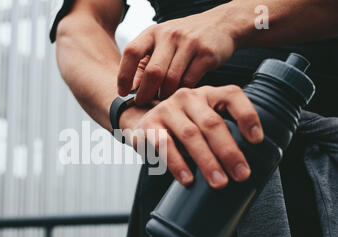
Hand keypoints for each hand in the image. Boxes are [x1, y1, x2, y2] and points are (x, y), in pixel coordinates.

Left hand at [117, 8, 237, 105]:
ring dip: (164, 95)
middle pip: (152, 72)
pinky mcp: (206, 54)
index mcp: (153, 32)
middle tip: (142, 103)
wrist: (221, 24)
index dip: (124, 75)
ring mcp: (189, 43)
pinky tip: (179, 95)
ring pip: (171, 79)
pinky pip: (189, 81)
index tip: (123, 93)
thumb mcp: (162, 42)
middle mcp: (169, 35)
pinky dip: (181, 92)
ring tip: (162, 100)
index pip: (131, 52)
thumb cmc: (184, 39)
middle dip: (145, 93)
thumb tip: (130, 89)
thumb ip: (146, 62)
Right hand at [119, 85, 263, 188]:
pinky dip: (177, 164)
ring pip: (190, 135)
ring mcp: (166, 110)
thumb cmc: (181, 127)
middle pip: (212, 122)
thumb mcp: (201, 120)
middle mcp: (187, 97)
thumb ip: (220, 132)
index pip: (232, 96)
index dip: (247, 116)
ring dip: (207, 161)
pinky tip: (188, 179)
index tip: (257, 141)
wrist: (140, 122)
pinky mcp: (149, 126)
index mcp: (207, 94)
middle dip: (229, 151)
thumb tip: (243, 165)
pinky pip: (164, 146)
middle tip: (241, 174)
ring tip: (219, 182)